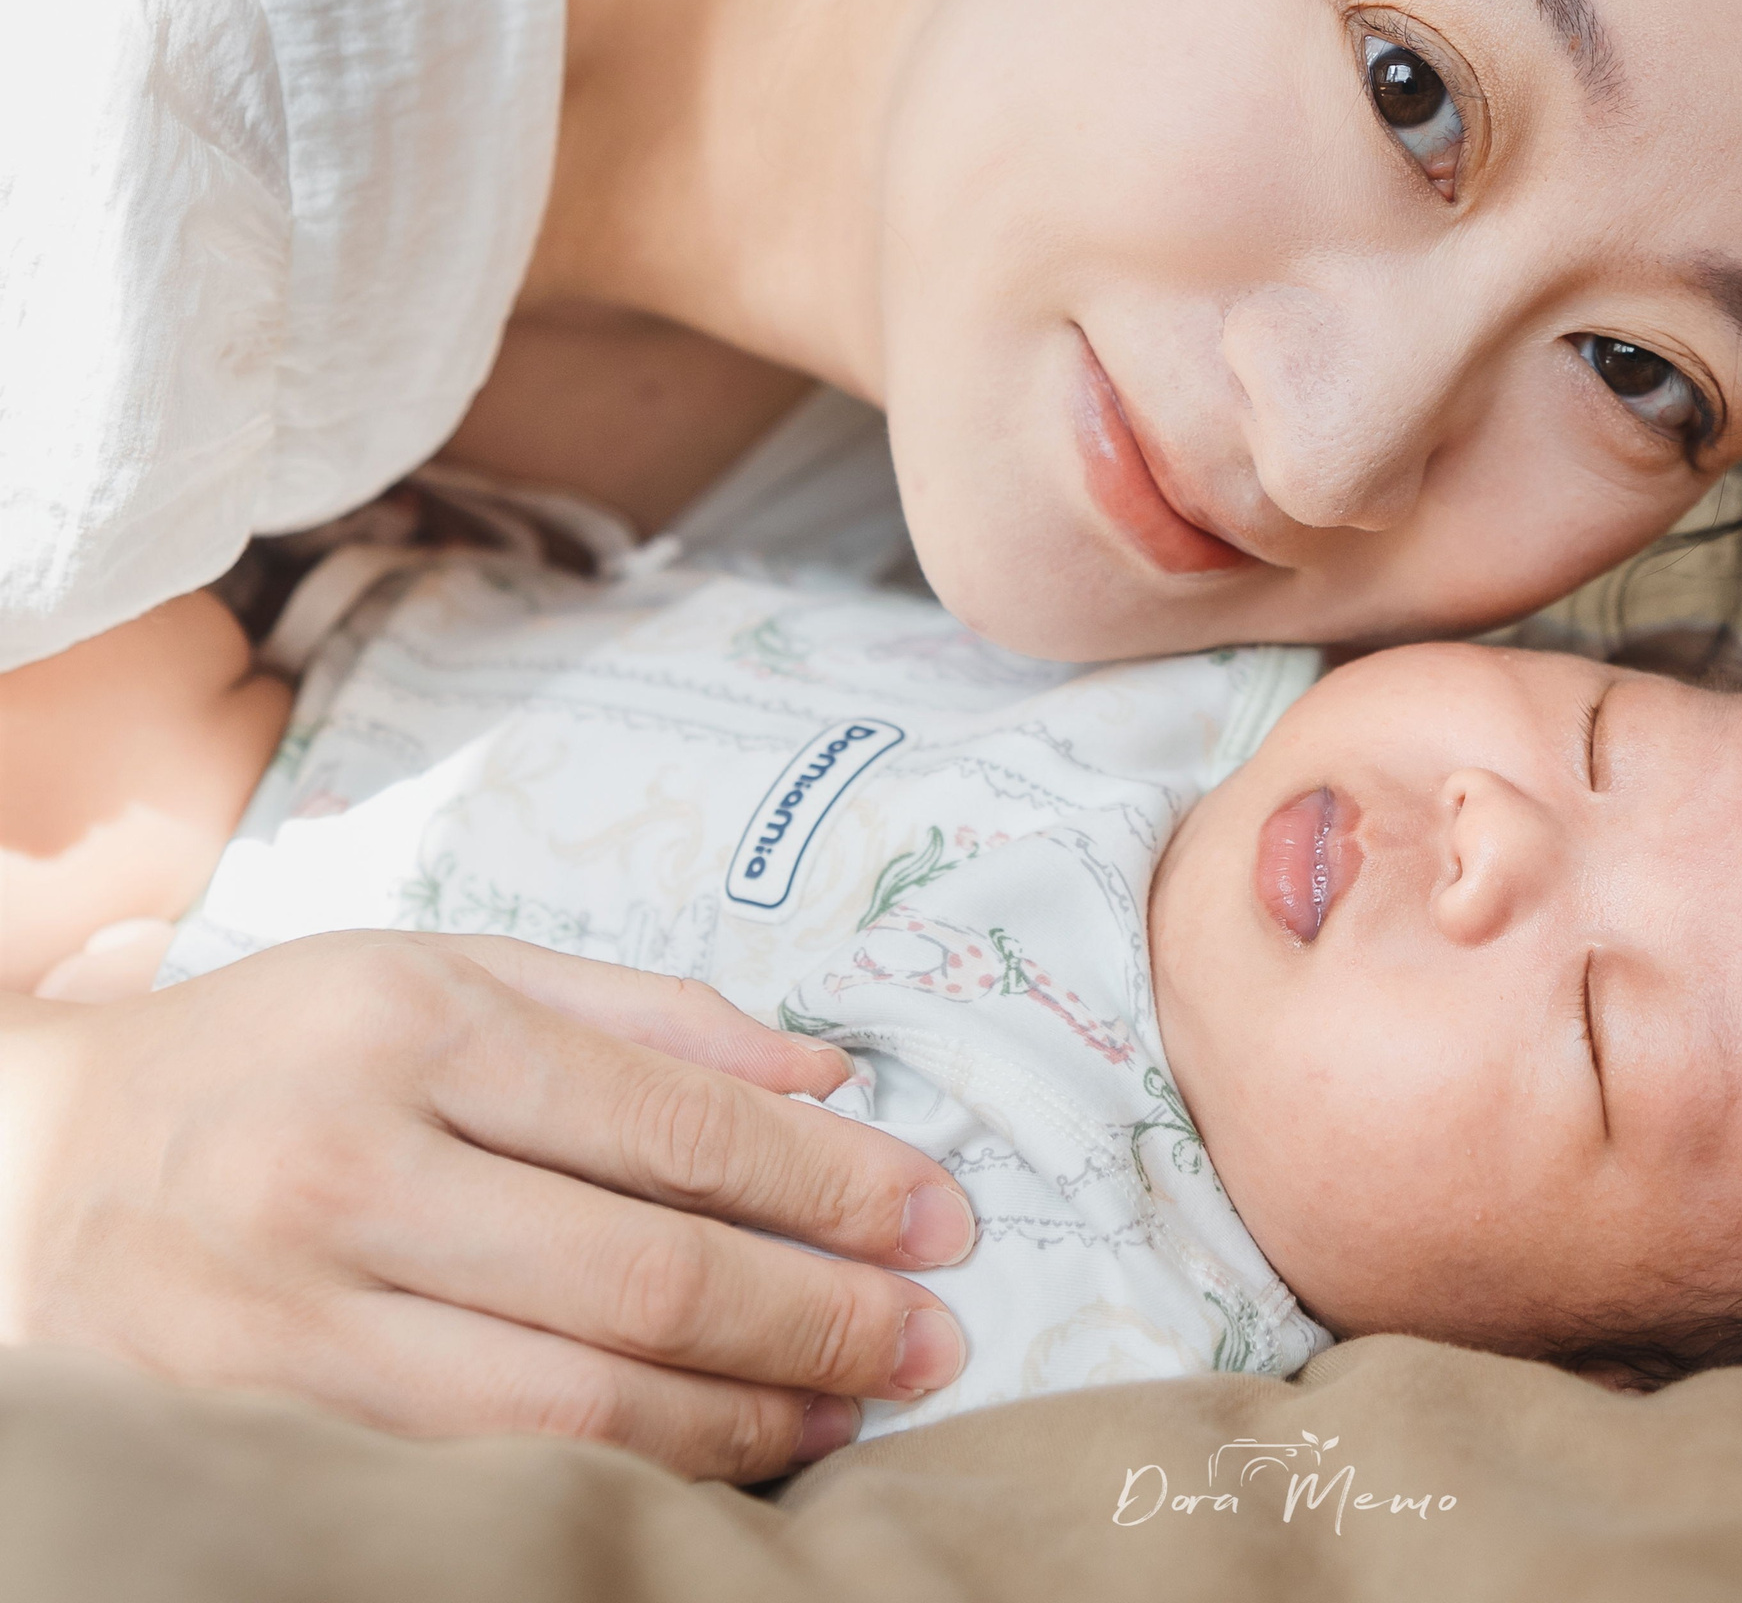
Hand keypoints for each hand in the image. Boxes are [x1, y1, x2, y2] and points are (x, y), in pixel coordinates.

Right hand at [0, 932, 975, 1478]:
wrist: (39, 1166)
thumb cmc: (287, 1051)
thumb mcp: (454, 973)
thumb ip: (647, 1017)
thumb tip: (828, 1077)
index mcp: (415, 1029)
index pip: (677, 1125)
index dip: (831, 1184)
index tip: (942, 1215)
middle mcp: (346, 1173)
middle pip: (642, 1274)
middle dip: (819, 1312)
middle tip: (937, 1334)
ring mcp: (286, 1326)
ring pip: (570, 1406)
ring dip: (741, 1418)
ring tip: (853, 1407)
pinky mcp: (251, 1438)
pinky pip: (476, 1477)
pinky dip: (615, 1479)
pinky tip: (711, 1460)